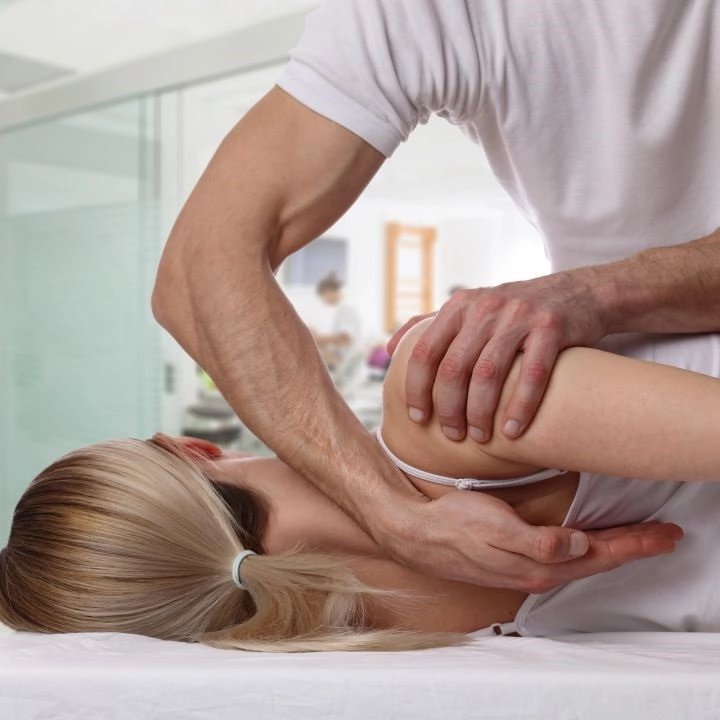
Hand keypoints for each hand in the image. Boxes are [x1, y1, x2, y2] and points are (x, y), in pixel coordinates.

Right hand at [379, 491, 681, 591]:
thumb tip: (578, 545)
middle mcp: (538, 572)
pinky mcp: (515, 560)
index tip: (665, 534)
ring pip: (583, 561)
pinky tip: (587, 544)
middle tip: (665, 536)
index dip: (635, 543)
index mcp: (539, 565)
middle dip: (634, 547)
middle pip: (598, 560)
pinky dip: (586, 550)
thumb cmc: (453, 524)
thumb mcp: (494, 526)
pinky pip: (564, 559)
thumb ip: (538, 541)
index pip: (600, 553)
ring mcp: (526, 568)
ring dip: (614, 549)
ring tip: (636, 538)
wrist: (416, 533)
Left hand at [388, 269, 606, 442]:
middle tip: (452, 435)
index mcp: (460, 305)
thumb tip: (389, 349)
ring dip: (480, 412)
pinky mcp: (551, 327)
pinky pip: (532, 374)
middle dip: (448, 408)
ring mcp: (519, 316)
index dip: (416, 388)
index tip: (417, 417)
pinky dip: (520, 406)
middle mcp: (485, 307)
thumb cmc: (515, 310)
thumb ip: (429, 324)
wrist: (579, 292)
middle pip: (453, 367)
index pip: (424, 351)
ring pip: (488, 373)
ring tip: (480, 437)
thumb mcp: (470, 306)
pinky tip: (512, 430)